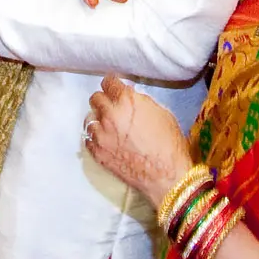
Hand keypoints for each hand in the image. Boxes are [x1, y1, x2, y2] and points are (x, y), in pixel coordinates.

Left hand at [85, 74, 192, 207]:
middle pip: (95, 98)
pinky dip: (96, 138)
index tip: (114, 87)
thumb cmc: (170, 144)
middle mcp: (110, 115)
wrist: (167, 176)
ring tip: (109, 126)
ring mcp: (101, 135)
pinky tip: (106, 140)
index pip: (108, 82)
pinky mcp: (98, 153)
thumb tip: (129, 97)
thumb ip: (141, 101)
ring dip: (98, 120)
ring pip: (89, 118)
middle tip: (112, 107)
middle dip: (104, 100)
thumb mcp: (161, 113)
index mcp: (127, 101)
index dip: (112, 85)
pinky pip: (88, 138)